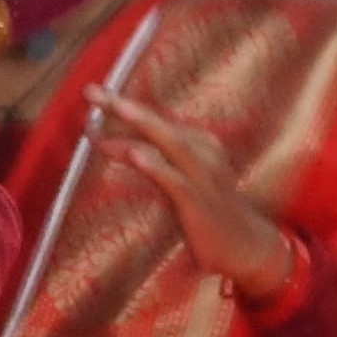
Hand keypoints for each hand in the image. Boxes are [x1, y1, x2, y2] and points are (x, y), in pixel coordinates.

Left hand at [92, 87, 297, 301]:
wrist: (246, 246)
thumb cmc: (207, 209)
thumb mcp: (176, 179)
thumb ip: (147, 159)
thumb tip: (110, 142)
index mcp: (196, 142)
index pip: (154, 119)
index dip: (121, 107)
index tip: (91, 94)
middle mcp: (201, 151)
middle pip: (157, 123)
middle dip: (124, 104)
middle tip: (91, 91)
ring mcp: (202, 174)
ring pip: (169, 142)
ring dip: (140, 123)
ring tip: (115, 106)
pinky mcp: (199, 201)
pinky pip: (176, 179)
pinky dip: (156, 165)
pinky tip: (137, 155)